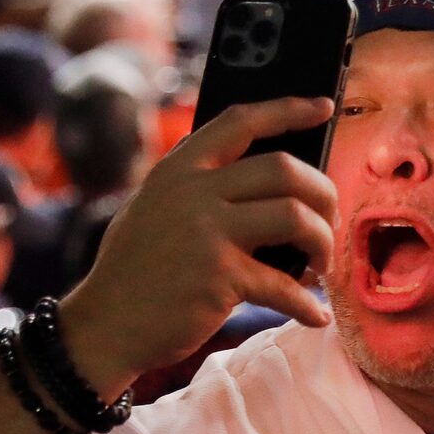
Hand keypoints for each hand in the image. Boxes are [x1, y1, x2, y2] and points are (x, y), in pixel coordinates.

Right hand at [57, 96, 338, 396]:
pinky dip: (306, 304)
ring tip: (320, 264)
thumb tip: (266, 184)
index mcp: (178, 168)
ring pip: (295, 216)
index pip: (241, 121)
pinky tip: (315, 315)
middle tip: (329, 221)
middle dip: (323, 194)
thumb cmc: (136, 272)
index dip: (288, 110)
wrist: (104, 326)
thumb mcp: (153, 208)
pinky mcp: (219, 277)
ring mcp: (206, 232)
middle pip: (285, 169)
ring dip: (322, 242)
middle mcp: (193, 191)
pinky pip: (283, 285)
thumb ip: (196, 187)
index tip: (324, 108)